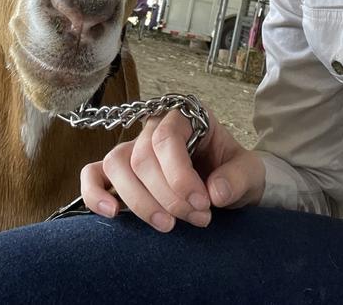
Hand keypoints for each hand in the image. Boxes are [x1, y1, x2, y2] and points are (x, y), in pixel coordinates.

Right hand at [79, 108, 264, 231]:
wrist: (228, 184)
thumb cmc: (233, 172)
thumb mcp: (249, 172)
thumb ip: (237, 178)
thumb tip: (215, 192)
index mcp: (184, 116)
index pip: (166, 137)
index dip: (179, 174)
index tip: (203, 204)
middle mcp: (153, 126)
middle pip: (142, 156)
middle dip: (168, 195)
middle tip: (199, 218)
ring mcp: (133, 148)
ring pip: (117, 165)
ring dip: (140, 201)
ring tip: (168, 226)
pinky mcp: (119, 173)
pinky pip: (93, 175)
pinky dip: (95, 193)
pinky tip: (111, 213)